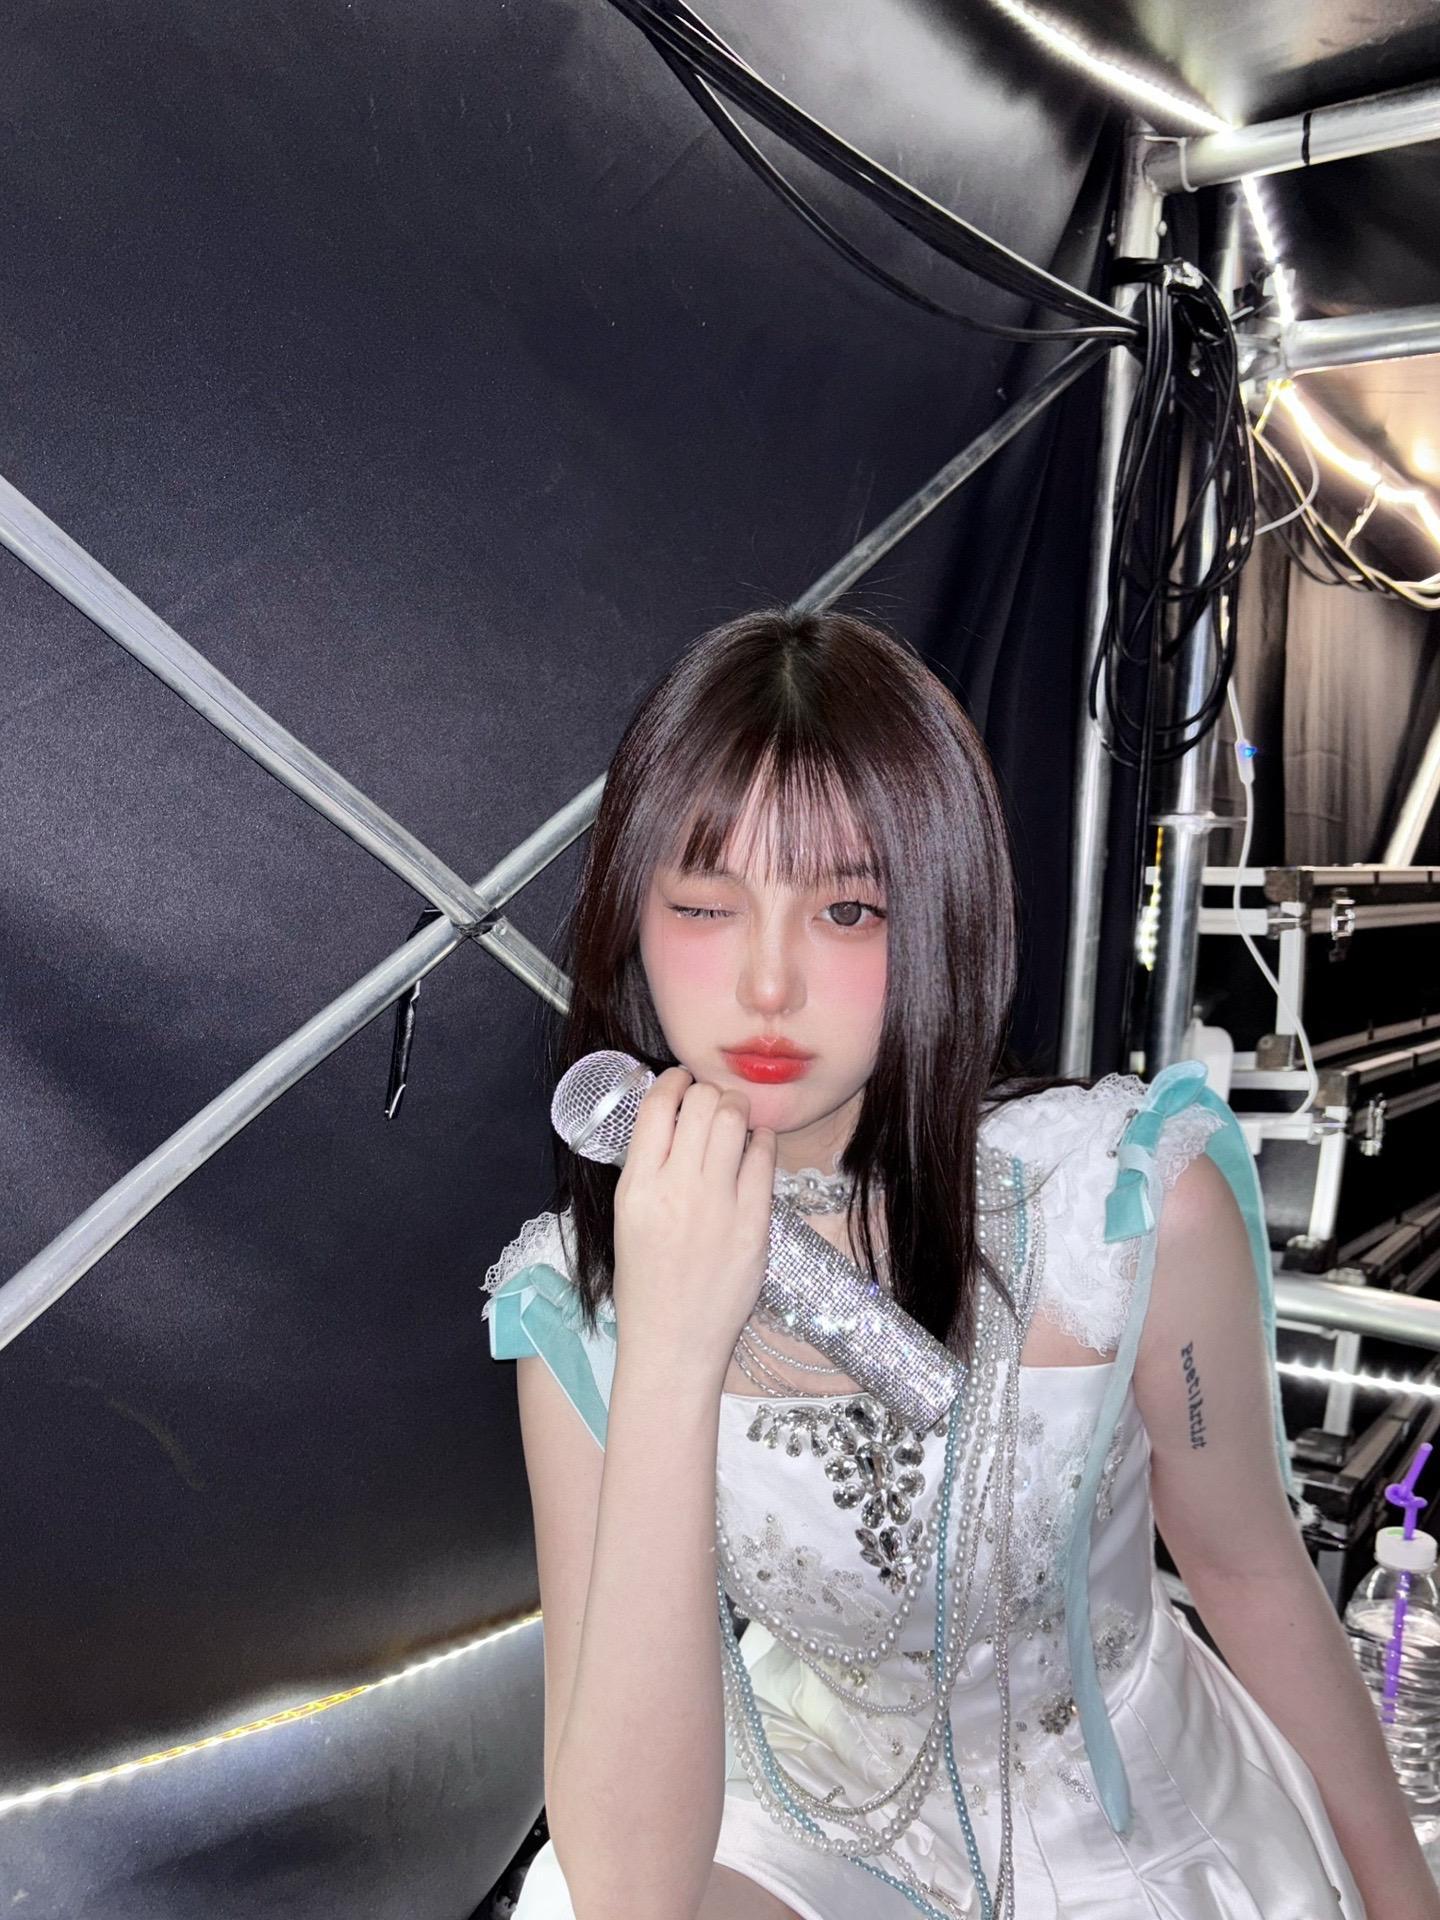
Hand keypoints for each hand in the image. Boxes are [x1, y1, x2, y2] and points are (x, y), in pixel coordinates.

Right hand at [611, 1067, 776, 1380]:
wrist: (673, 1342)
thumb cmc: (645, 1282)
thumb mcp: (626, 1218)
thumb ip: (647, 1169)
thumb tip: (670, 1120)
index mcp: (637, 1187)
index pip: (656, 1107)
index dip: (672, 1082)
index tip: (680, 1081)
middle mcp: (676, 1188)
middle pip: (700, 1103)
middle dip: (707, 1092)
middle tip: (711, 1101)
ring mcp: (718, 1204)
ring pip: (734, 1119)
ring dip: (736, 1107)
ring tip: (734, 1116)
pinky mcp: (754, 1223)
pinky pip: (764, 1157)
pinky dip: (761, 1140)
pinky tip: (755, 1146)